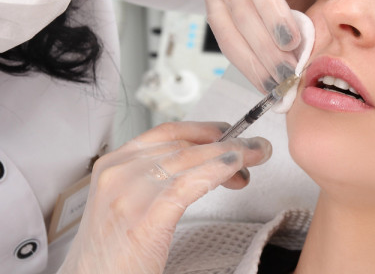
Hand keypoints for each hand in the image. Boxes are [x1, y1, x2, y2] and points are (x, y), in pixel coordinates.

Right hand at [58, 122, 271, 273]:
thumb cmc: (113, 251)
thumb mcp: (128, 202)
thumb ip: (157, 178)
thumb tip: (204, 163)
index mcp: (114, 164)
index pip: (167, 133)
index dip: (205, 129)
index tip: (229, 133)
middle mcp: (119, 172)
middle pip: (185, 145)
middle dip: (227, 144)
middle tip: (256, 149)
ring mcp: (130, 192)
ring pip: (191, 159)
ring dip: (231, 154)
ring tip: (256, 157)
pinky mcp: (145, 216)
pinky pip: (190, 183)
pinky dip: (217, 171)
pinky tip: (234, 170)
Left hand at [203, 0, 341, 92]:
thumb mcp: (285, 21)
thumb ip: (280, 45)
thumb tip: (284, 84)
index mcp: (221, 0)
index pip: (229, 36)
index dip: (250, 63)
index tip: (271, 85)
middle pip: (239, 12)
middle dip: (263, 48)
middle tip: (287, 71)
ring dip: (269, 14)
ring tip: (289, 40)